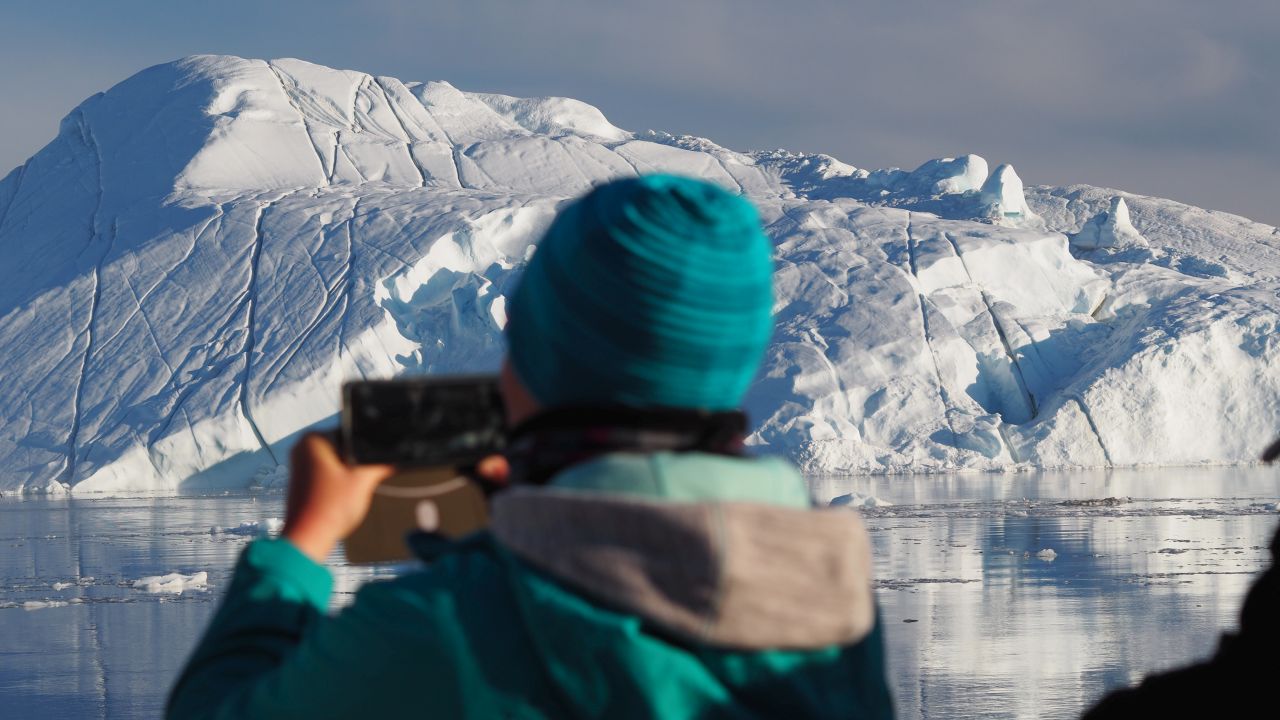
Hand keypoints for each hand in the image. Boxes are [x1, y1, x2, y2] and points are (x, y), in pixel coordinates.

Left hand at [281, 433, 394, 562]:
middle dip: (359, 464)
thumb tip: (397, 455)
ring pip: (341, 462)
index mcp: (313, 438)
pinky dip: (341, 484)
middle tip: (358, 482)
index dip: (369, 450)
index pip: (354, 433)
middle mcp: (303, 447)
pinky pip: (331, 474)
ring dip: (351, 476)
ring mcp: (301, 464)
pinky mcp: (304, 480)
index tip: (370, 467)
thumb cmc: (328, 509)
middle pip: (347, 448)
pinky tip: (341, 497)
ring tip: (347, 492)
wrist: (308, 538)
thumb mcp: (364, 480)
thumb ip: (382, 462)